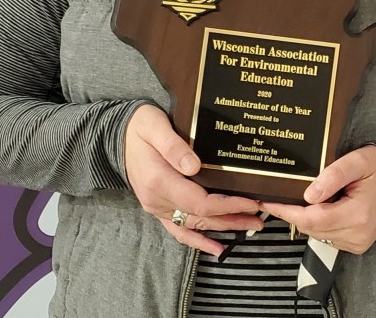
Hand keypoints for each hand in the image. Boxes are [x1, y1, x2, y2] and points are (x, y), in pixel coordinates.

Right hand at [125, 104, 263, 255]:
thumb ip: (174, 146)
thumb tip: (194, 166)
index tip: (251, 201)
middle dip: (232, 219)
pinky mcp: (158, 207)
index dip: (228, 205)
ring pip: (193, 226)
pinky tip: (216, 248)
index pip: (200, 202)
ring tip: (248, 228)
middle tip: (259, 219)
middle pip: (201, 217)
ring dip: (221, 229)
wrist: (116, 135)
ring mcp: (157, 207)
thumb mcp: (155, 126)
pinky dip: (198, 241)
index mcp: (160, 181)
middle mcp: (158, 200)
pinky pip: (179, 230)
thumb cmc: (139, 126)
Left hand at [261, 145, 375, 253]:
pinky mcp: (356, 245)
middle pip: (312, 228)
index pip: (313, 218)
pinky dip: (316, 223)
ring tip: (291, 198)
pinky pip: (327, 236)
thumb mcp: (357, 161)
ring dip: (303, 218)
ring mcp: (357, 243)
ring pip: (317, 235)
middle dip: (291, 213)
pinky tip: (314, 207)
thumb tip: (308, 195)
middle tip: (274, 196)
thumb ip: (333, 175)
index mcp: (358, 214)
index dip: (287, 211)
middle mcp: (357, 234)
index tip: (268, 201)